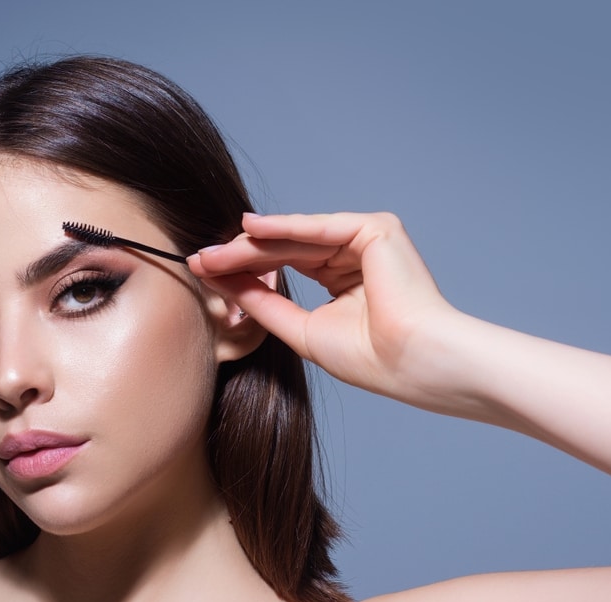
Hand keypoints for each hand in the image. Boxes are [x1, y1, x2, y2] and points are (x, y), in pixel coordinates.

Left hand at [188, 212, 459, 403]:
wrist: (411, 364)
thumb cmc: (370, 358)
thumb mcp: (302, 329)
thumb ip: (266, 304)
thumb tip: (226, 285)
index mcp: (342, 278)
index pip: (283, 267)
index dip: (242, 271)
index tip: (204, 273)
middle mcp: (353, 254)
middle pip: (284, 250)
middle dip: (238, 256)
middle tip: (199, 260)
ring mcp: (366, 238)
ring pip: (295, 239)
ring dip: (251, 246)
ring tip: (212, 253)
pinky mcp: (375, 228)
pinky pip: (318, 228)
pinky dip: (282, 228)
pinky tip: (248, 229)